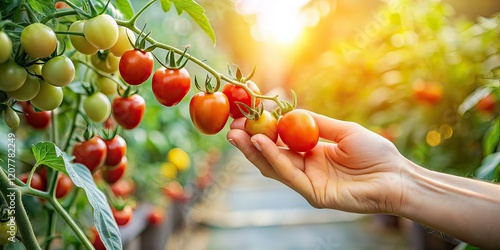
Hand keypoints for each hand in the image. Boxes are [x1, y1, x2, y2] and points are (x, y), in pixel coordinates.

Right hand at [226, 110, 406, 213]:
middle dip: (250, 142)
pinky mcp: (314, 195)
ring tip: (236, 135)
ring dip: (254, 151)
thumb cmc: (376, 153)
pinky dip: (273, 159)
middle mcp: (306, 169)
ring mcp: (308, 183)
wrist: (397, 177)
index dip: (263, 131)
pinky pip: (289, 175)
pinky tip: (261, 143)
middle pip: (271, 156)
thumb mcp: (344, 131)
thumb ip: (317, 123)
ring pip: (274, 167)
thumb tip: (290, 113)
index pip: (280, 143)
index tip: (247, 116)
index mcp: (312, 154)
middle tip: (231, 127)